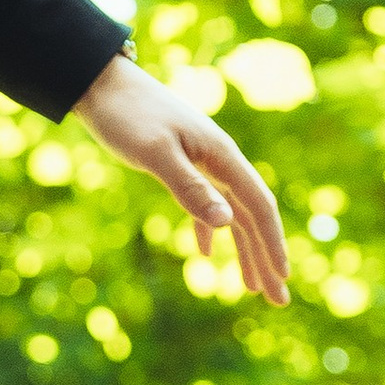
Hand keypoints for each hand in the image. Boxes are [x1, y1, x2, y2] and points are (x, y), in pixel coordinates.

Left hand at [72, 56, 289, 304]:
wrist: (101, 83)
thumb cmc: (127, 115)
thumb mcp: (155, 153)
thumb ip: (189, 187)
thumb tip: (226, 224)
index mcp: (221, 156)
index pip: (258, 207)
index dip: (273, 244)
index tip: (283, 278)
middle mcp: (219, 160)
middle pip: (251, 216)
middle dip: (266, 258)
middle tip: (278, 300)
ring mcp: (202, 162)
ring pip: (231, 214)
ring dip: (244, 251)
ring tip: (252, 288)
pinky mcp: (181, 164)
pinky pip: (206, 203)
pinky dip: (209, 231)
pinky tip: (207, 255)